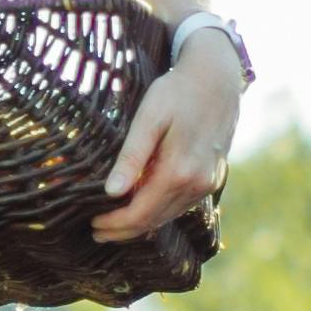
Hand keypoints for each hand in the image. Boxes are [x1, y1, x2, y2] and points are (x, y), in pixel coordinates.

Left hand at [96, 29, 241, 244]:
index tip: (93, 225)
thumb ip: (131, 157)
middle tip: (97, 232)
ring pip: (169, 215)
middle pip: (154, 220)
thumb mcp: (148, 119)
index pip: (140, 213)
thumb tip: (111, 193)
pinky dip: (160, 211)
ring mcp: (208, 183)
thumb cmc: (176, 92)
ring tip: (115, 225)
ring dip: (142, 224)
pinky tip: (143, 207)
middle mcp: (197, 184)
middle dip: (124, 230)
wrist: (217, 78)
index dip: (115, 224)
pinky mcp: (212, 178)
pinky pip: (182, 204)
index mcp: (179, 172)